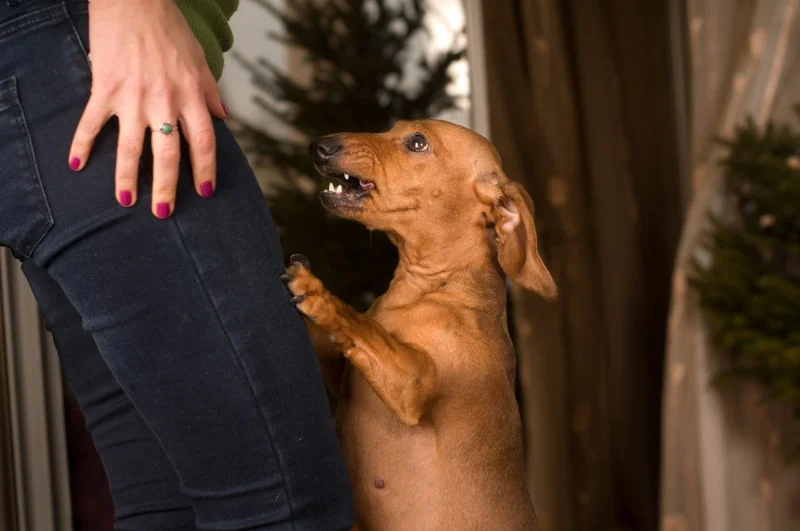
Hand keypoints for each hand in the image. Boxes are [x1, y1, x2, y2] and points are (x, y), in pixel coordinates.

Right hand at [69, 0, 226, 217]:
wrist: (133, 0)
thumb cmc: (168, 29)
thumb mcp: (199, 60)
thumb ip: (209, 93)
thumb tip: (223, 118)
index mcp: (189, 96)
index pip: (203, 142)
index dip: (205, 170)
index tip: (205, 192)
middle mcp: (162, 102)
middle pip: (167, 155)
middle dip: (166, 188)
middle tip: (164, 212)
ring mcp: (131, 98)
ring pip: (129, 148)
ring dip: (126, 178)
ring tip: (126, 201)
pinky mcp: (103, 90)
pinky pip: (90, 123)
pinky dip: (81, 144)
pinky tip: (75, 165)